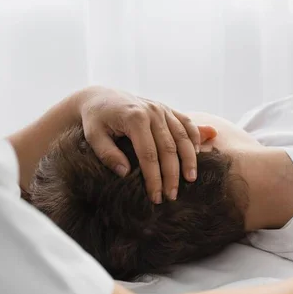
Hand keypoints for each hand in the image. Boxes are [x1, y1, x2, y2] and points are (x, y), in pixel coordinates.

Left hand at [78, 86, 200, 202]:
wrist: (100, 97)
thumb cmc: (95, 120)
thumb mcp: (94, 136)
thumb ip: (108, 154)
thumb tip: (125, 173)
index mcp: (135, 118)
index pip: (148, 154)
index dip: (154, 178)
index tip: (156, 196)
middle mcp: (152, 111)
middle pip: (168, 148)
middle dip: (172, 174)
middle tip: (172, 195)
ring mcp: (162, 109)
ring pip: (183, 136)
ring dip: (189, 159)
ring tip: (191, 179)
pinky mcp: (167, 108)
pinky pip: (187, 123)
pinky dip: (195, 137)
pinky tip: (198, 153)